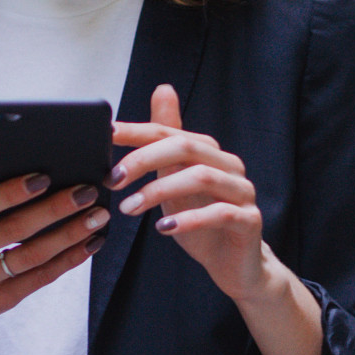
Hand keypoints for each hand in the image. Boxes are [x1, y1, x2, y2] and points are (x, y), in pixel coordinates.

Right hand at [0, 169, 107, 354]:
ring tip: (98, 217)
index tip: (46, 176)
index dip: (14, 191)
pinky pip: (40, 278)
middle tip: (88, 192)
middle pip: (15, 229)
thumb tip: (26, 165)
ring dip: (70, 235)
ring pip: (33, 256)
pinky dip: (69, 260)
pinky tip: (90, 243)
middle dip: (56, 209)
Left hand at [109, 84, 323, 354]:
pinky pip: (221, 213)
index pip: (168, 131)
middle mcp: (228, 165)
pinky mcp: (249, 220)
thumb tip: (161, 89)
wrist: (235, 265)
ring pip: (201, 177)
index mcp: (208, 152)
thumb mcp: (175, 180)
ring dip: (158, 191)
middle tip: (113, 179)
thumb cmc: (200, 220)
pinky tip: (163, 228)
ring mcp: (242, 192)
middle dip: (143, 159)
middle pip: (185, 147)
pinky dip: (188, 220)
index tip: (105, 135)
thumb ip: (164, 143)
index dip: (136, 132)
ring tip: (129, 208)